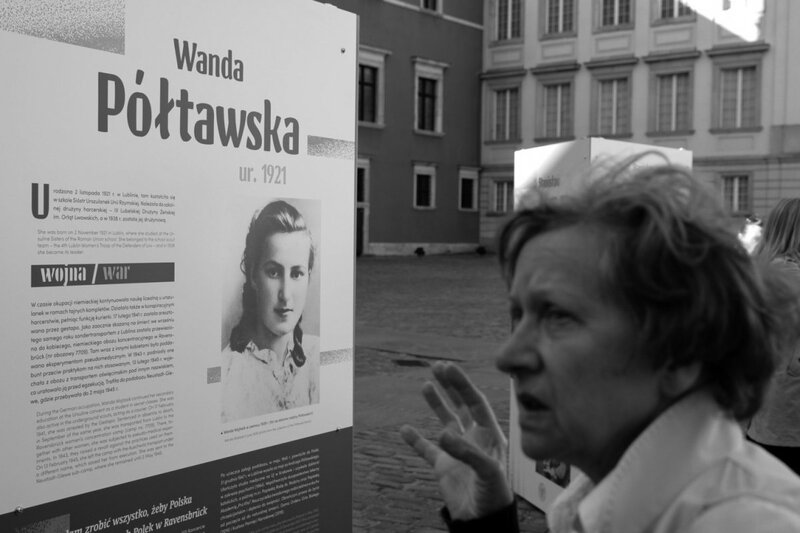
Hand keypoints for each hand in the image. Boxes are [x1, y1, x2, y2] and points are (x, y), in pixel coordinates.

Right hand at [400, 362, 512, 520]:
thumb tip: (442, 433)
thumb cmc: (494, 496)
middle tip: (437, 366)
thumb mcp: (487, 471)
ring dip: (436, 404)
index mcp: (490, 434)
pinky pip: (426, 449)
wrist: (483, 522)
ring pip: (445, 421)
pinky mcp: (443, 466)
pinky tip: (405, 429)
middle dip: (450, 386)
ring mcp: (457, 451)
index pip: (475, 402)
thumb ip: (467, 451)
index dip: (462, 384)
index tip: (449, 368)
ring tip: (426, 385)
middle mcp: (474, 438)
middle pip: (461, 405)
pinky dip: (415, 440)